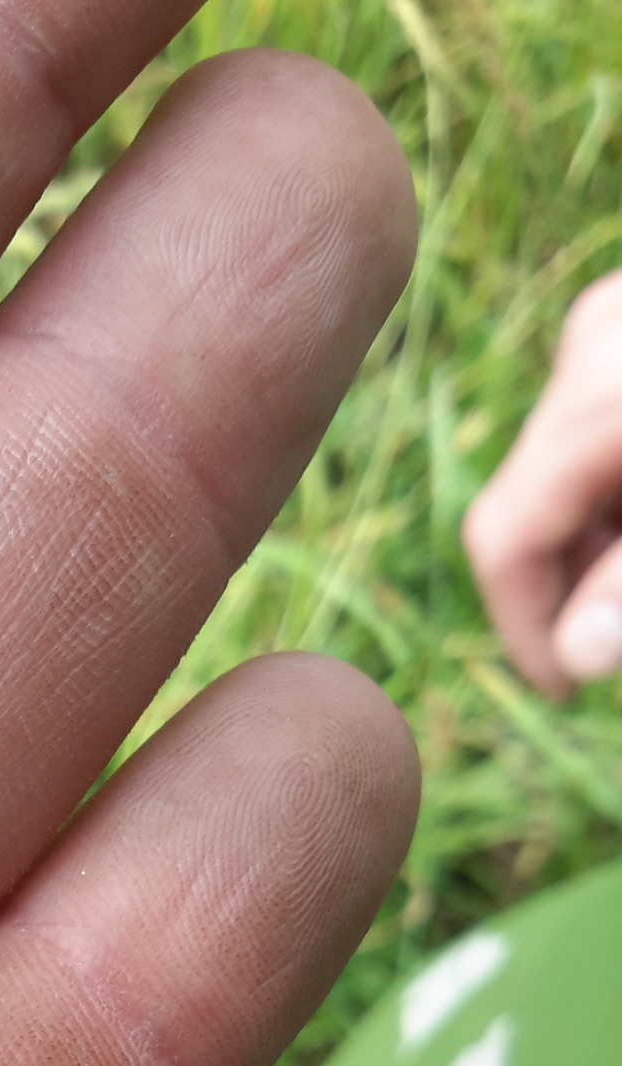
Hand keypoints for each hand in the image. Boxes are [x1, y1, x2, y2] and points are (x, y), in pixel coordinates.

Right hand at [465, 269, 621, 695]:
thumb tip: (574, 660)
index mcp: (596, 399)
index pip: (504, 541)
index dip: (526, 629)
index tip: (567, 690)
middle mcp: (588, 350)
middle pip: (530, 506)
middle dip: (569, 587)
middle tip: (616, 640)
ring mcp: (608, 326)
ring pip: (559, 472)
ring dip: (592, 543)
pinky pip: (589, 430)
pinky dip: (609, 494)